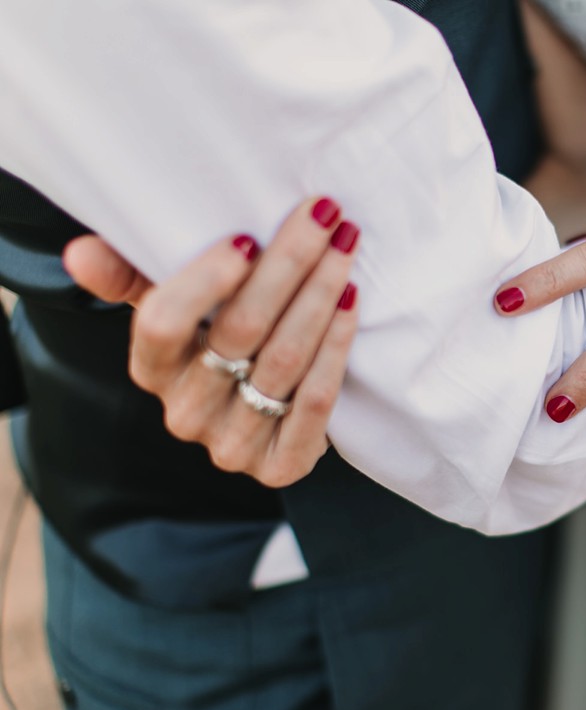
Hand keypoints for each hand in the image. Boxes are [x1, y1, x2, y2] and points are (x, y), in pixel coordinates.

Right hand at [63, 197, 360, 486]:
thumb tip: (80, 253)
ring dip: (321, 295)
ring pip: (285, 359)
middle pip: (240, 330)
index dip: (204, 282)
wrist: (269, 417)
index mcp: (151, 369)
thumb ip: (129, 275)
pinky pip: (316, 399)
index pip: (162, 324)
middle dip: (288, 264)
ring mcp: (233, 444)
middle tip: (325, 215)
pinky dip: (337, 344)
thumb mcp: (172, 305)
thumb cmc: (218, 342)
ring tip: (345, 245)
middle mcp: (186, 412)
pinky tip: (351, 300)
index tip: (247, 237)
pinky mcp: (282, 465)